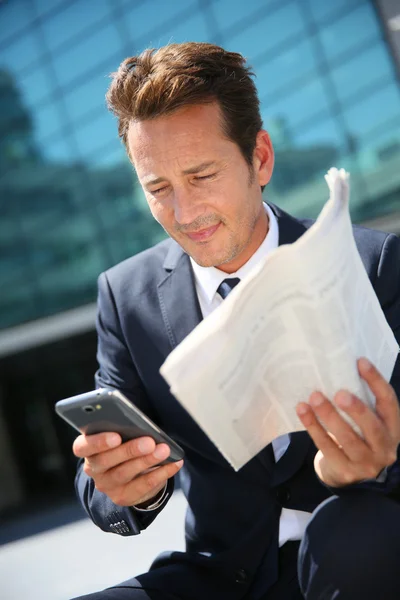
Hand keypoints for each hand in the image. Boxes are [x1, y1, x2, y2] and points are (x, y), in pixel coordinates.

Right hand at [73, 433, 183, 506]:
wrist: (128, 473)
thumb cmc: (124, 443)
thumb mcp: (120, 433)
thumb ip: (123, 429)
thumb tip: (141, 425)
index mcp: (87, 448)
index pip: (82, 447)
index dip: (97, 442)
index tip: (116, 436)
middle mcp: (94, 468)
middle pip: (105, 461)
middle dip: (129, 450)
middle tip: (149, 441)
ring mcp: (107, 485)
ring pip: (124, 474)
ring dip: (146, 461)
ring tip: (164, 450)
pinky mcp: (123, 497)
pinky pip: (142, 486)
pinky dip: (161, 473)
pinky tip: (174, 463)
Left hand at [296, 357, 399, 487]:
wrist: (346, 472)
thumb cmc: (357, 436)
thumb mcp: (367, 421)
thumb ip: (361, 401)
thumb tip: (339, 366)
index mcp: (393, 428)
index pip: (389, 403)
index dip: (376, 381)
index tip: (360, 362)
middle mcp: (384, 448)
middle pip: (373, 428)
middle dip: (356, 409)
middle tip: (339, 392)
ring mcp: (366, 463)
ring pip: (348, 439)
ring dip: (330, 416)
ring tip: (315, 397)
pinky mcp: (344, 470)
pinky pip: (327, 446)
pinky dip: (313, 427)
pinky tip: (303, 410)